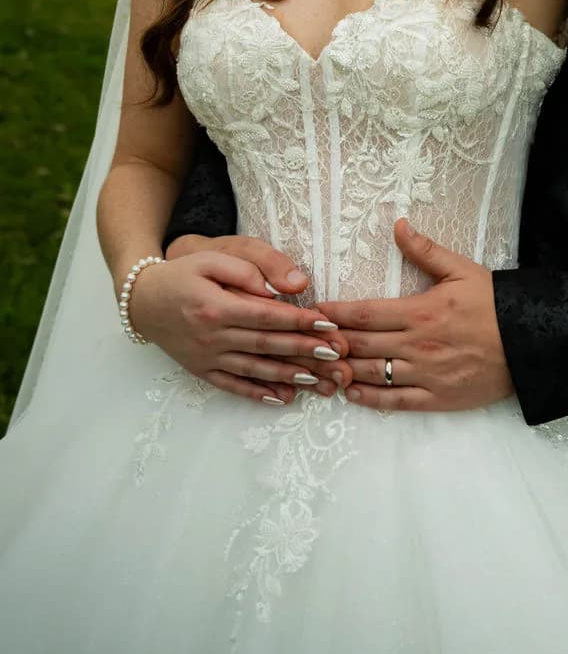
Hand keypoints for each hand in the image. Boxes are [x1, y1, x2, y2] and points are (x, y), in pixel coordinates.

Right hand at [130, 244, 352, 404]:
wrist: (142, 301)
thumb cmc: (182, 274)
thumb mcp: (211, 258)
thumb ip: (245, 270)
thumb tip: (277, 289)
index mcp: (215, 307)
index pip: (266, 316)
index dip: (299, 320)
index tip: (328, 323)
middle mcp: (211, 337)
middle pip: (266, 345)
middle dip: (304, 350)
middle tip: (336, 354)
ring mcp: (206, 358)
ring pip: (254, 369)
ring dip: (288, 375)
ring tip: (319, 379)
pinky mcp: (201, 371)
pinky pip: (233, 385)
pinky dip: (258, 393)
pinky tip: (282, 398)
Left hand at [322, 220, 513, 411]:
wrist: (530, 342)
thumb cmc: (494, 303)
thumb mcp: (462, 269)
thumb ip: (425, 250)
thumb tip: (398, 224)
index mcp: (420, 311)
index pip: (366, 314)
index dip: (335, 314)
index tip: (315, 312)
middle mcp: (417, 345)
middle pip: (361, 345)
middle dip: (330, 343)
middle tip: (305, 341)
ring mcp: (426, 374)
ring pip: (372, 375)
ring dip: (342, 372)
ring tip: (319, 368)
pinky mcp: (437, 398)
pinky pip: (394, 401)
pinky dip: (369, 399)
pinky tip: (350, 393)